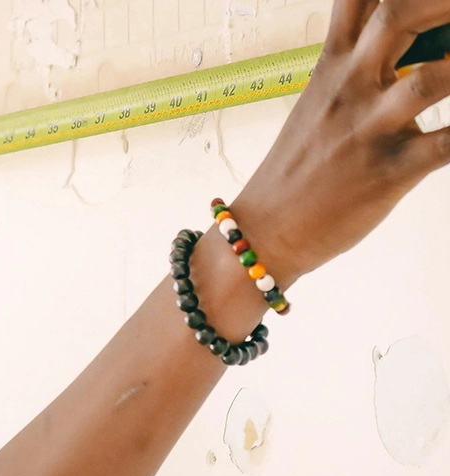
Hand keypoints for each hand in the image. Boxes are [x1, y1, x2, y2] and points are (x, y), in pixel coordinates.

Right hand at [233, 0, 449, 284]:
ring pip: (431, 80)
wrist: (264, 232)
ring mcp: (371, 129)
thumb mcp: (320, 99)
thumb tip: (410, 39)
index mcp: (335, 64)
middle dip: (440, 2)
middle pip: (401, 11)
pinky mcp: (390, 173)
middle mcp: (353, 87)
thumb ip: (362, 60)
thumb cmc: (297, 170)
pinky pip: (446, 147)